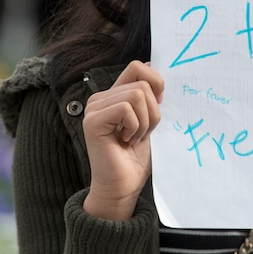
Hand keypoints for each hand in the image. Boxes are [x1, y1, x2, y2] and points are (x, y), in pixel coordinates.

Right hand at [82, 61, 163, 219]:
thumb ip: (150, 96)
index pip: (138, 66)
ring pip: (137, 95)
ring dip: (145, 121)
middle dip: (154, 111)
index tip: (160, 104)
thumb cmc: (136, 157)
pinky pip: (126, 109)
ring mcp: (94, 108)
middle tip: (143, 133)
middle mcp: (101, 97)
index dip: (156, 81)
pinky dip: (135, 126)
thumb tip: (155, 69)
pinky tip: (126, 141)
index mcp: (115, 94)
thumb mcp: (150, 120)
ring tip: (134, 138)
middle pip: (143, 84)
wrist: (124, 186)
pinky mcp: (92, 121)